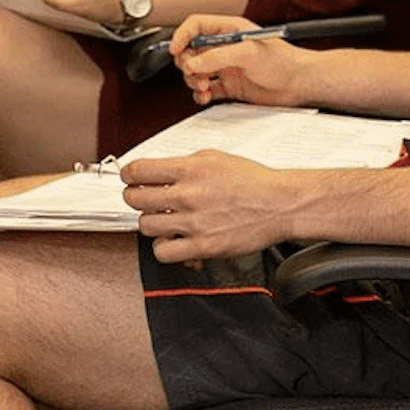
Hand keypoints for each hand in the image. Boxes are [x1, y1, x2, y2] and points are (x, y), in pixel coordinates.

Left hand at [122, 149, 294, 260]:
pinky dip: (163, 246)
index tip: (130, 178)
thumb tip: (157, 171)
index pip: (138, 170)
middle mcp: (189, 195)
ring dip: (151, 221)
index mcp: (190, 169)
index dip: (128, 174)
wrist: (280, 204)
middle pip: (135, 198)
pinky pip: (163, 252)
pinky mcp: (203, 247)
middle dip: (135, 196)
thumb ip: (183, 164)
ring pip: (145, 225)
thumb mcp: (215, 158)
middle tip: (142, 197)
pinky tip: (173, 238)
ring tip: (163, 219)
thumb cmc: (253, 181)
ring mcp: (194, 223)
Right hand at [170, 15, 314, 106]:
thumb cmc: (283, 61)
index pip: (196, 26)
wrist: (299, 83)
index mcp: (229, 30)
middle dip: (187, 64)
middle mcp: (225, 48)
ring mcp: (226, 67)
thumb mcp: (248, 53)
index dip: (182, 36)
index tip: (175, 50)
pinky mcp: (230, 86)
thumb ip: (217, 57)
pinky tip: (206, 96)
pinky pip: (206, 89)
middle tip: (194, 73)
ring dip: (193, 81)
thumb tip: (192, 63)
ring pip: (195, 72)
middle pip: (191, 51)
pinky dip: (201, 94)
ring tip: (203, 87)